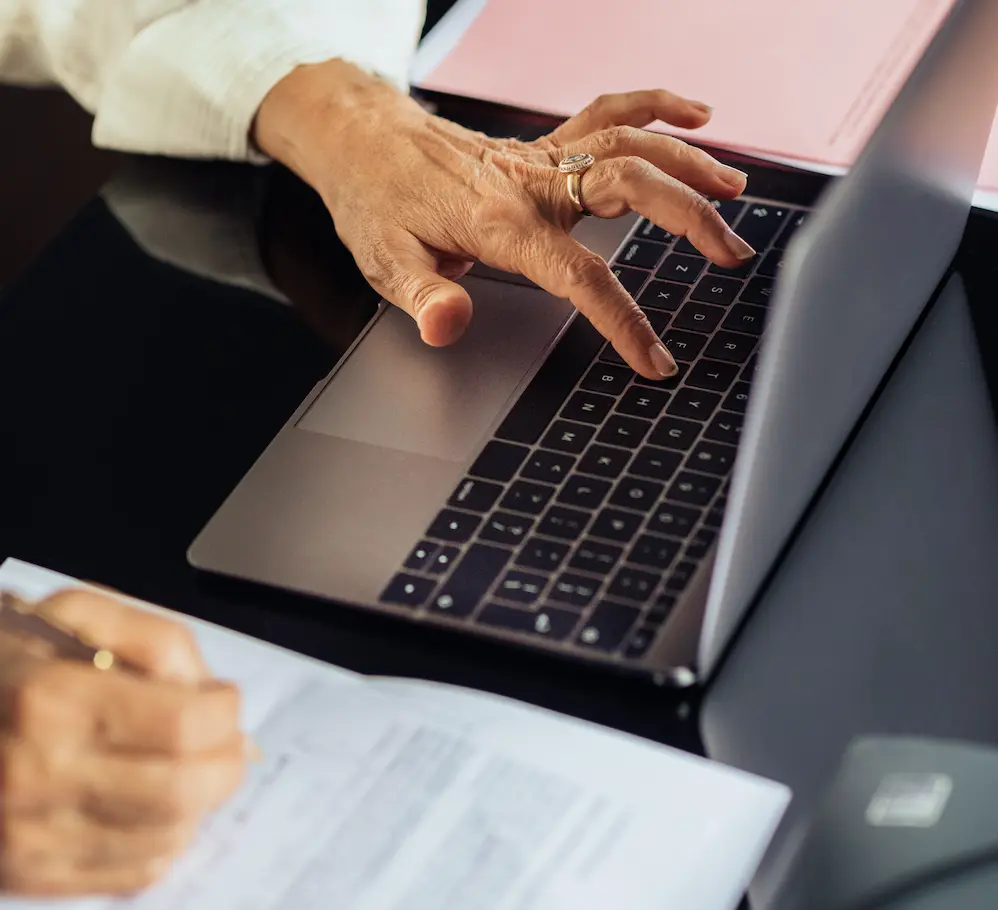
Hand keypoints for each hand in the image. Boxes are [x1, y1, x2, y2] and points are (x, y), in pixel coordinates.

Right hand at [0, 590, 245, 895]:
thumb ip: (155, 638)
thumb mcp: (76, 614)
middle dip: (226, 764)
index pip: (182, 726)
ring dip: (200, 803)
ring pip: (165, 837)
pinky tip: (154, 805)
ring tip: (192, 769)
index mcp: (52, 699)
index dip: (223, 713)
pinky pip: (133, 873)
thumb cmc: (13, 658)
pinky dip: (165, 839)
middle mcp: (37, 774)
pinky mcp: (30, 876)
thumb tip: (211, 693)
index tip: (224, 699)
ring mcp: (29, 835)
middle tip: (229, 741)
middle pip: (181, 791)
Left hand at [253, 60, 754, 380]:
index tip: (655, 359)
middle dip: (689, 218)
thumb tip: (449, 326)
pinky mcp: (543, 143)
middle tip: (730, 253)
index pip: (580, 276)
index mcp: (502, 224)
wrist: (362, 139)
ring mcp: (542, 157)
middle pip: (630, 186)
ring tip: (734, 191)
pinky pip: (608, 111)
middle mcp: (533, 183)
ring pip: (630, 143)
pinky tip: (696, 113)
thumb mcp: (385, 263)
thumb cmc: (376, 201)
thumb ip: (425, 298)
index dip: (623, 321)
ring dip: (688, 162)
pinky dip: (655, 106)